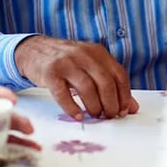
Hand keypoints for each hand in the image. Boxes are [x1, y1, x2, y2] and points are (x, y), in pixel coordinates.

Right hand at [14, 35, 139, 119]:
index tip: (123, 111)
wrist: (34, 50)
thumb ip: (111, 83)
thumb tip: (132, 108)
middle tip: (109, 116)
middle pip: (105, 82)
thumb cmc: (66, 61)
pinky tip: (78, 116)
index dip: (124, 95)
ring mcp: (66, 62)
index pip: (119, 74)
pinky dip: (72, 109)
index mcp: (97, 52)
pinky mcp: (50, 72)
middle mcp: (83, 54)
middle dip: (111, 104)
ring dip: (94, 107)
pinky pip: (63, 94)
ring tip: (95, 115)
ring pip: (87, 88)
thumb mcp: (90, 66)